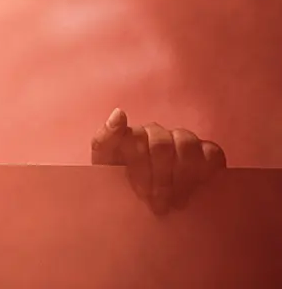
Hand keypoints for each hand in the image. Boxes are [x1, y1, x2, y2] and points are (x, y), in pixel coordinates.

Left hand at [91, 107, 225, 214]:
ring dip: (181, 178)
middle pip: (162, 146)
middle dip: (160, 179)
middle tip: (157, 205)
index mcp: (133, 135)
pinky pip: (212, 153)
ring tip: (176, 202)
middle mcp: (159, 134)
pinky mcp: (207, 152)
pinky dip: (206, 171)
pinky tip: (197, 189)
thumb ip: (105, 139)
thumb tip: (119, 113)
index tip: (140, 193)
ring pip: (186, 146)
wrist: (141, 204)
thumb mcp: (104, 165)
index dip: (140, 168)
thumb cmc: (122, 183)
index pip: (136, 138)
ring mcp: (184, 140)